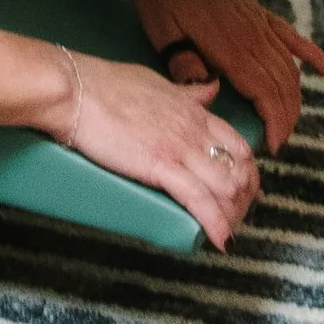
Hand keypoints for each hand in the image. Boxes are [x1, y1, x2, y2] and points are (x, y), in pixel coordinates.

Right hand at [65, 51, 262, 248]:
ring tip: (224, 233)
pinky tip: (220, 241)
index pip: (239, 147)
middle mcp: (194, 130)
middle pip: (240, 171)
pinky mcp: (159, 164)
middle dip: (244, 201)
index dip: (247, 174)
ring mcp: (179, 147)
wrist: (76, 89)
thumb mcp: (156, 82)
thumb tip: (210, 90)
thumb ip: (186, 92)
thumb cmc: (105, 84)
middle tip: (233, 219)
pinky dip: (215, 223)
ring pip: (226, 187)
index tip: (243, 192)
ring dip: (232, 216)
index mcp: (194, 112)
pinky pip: (198, 198)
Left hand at [113, 0, 323, 154]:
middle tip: (277, 143)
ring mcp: (258, 21)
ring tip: (287, 123)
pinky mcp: (257, 11)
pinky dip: (314, 56)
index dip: (273, 121)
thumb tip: (207, 91)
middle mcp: (252, 32)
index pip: (264, 90)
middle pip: (283, 83)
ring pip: (290, 66)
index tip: (272, 146)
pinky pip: (293, 37)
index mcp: (229, 42)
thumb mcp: (159, 28)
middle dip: (285, 117)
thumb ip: (182, 61)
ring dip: (294, 96)